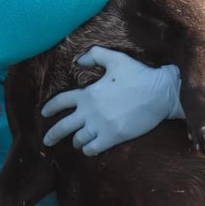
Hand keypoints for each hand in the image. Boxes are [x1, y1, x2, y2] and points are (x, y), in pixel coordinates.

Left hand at [41, 47, 182, 154]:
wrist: (159, 93)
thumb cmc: (138, 74)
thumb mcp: (115, 59)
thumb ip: (94, 55)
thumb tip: (78, 60)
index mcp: (87, 93)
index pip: (60, 102)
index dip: (50, 108)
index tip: (44, 114)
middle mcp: (90, 111)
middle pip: (62, 127)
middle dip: (52, 135)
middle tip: (46, 141)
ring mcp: (100, 126)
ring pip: (78, 140)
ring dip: (76, 141)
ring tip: (77, 142)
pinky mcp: (112, 137)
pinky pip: (92, 149)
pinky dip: (88, 150)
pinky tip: (90, 148)